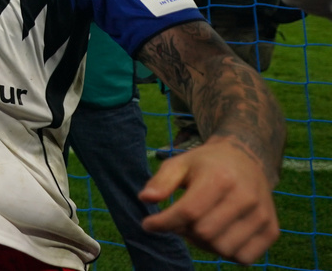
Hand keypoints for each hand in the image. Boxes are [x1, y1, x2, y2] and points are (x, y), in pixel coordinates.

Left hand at [141, 138, 278, 263]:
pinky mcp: (271, 230)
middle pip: (203, 233)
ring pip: (222, 249)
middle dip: (182, 231)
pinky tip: (218, 234)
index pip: (188, 212)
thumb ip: (161, 181)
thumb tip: (145, 198)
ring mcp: (262, 215)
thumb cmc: (206, 165)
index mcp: (220, 177)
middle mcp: (245, 197)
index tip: (148, 224)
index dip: (163, 222)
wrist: (247, 160)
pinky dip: (225, 252)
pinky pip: (243, 258)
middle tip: (178, 221)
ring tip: (198, 226)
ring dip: (203, 244)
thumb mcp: (179, 164)